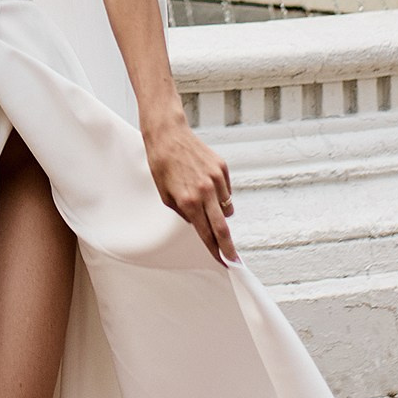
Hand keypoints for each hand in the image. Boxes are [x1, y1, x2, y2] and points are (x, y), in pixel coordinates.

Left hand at [143, 112, 236, 264]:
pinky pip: (226, 191)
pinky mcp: (222, 168)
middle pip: (223, 228)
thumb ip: (184, 213)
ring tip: (205, 203)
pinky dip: (220, 195)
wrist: (168, 135)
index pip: (206, 233)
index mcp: (188, 201)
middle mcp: (205, 192)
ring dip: (220, 214)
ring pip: (227, 208)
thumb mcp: (166, 195)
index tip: (223, 262)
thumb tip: (200, 224)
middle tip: (235, 260)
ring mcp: (216, 179)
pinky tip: (206, 185)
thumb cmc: (162, 166)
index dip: (215, 251)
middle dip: (229, 247)